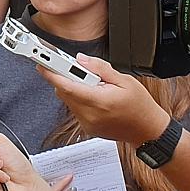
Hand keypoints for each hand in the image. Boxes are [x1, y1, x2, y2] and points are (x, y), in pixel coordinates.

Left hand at [37, 56, 170, 145]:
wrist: (148, 131)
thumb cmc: (140, 106)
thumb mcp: (125, 80)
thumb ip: (100, 68)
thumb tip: (81, 60)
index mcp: (99, 101)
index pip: (67, 86)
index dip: (52, 73)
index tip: (41, 63)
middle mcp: (90, 115)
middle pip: (64, 92)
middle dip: (65, 78)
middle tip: (76, 68)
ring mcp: (88, 124)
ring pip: (69, 101)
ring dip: (74, 89)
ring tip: (95, 86)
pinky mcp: (88, 128)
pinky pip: (75, 110)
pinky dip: (79, 100)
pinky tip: (95, 97)